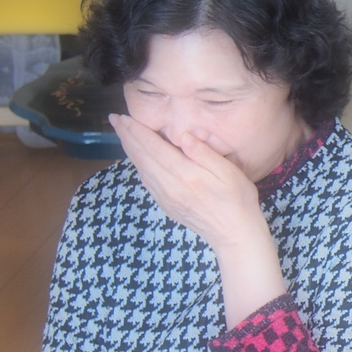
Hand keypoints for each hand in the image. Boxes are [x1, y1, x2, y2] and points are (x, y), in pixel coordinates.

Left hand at [110, 113, 264, 251]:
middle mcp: (169, 185)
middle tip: (115, 120)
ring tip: (122, 134)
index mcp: (185, 174)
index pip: (153, 147)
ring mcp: (165, 197)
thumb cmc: (237, 199)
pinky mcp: (166, 205)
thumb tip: (183, 135)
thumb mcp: (229, 172)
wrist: (234, 233)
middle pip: (142, 156)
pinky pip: (146, 181)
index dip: (137, 131)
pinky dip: (138, 166)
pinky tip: (137, 158)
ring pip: (141, 169)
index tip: (123, 117)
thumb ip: (205, 153)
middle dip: (127, 136)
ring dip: (129, 149)